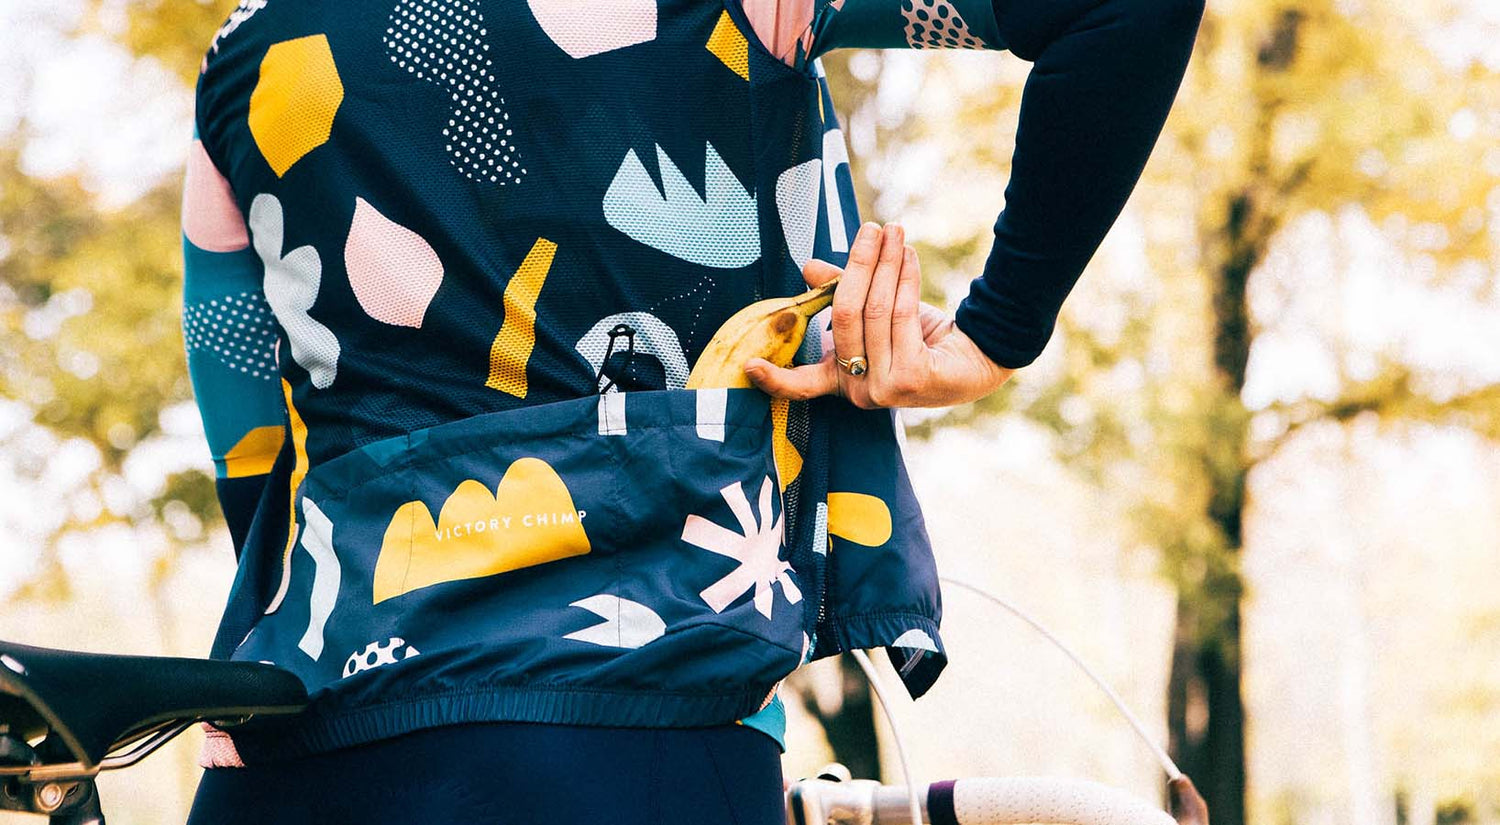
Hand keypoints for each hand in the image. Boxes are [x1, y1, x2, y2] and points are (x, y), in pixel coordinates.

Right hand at [744, 222, 1014, 408]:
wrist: (976, 360)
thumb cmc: (920, 338)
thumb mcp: (877, 313)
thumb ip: (842, 294)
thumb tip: (809, 268)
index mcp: (842, 381)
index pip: (803, 385)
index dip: (775, 378)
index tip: (749, 366)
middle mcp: (859, 392)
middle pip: (844, 315)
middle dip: (859, 265)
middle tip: (870, 228)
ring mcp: (886, 389)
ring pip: (875, 310)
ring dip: (886, 263)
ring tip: (893, 231)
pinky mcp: (913, 379)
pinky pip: (901, 313)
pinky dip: (906, 277)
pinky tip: (909, 254)